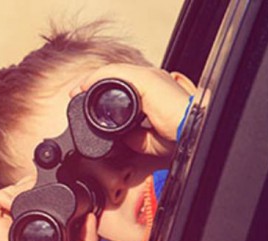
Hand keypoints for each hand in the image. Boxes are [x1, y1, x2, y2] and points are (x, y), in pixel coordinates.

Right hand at [0, 176, 97, 240]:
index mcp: (39, 223)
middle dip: (34, 182)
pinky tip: (18, 203)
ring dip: (21, 186)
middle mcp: (21, 219)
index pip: (40, 196)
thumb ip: (90, 237)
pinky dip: (3, 196)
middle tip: (45, 188)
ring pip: (9, 190)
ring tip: (32, 195)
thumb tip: (90, 215)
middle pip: (23, 187)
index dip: (47, 187)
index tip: (58, 187)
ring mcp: (6, 221)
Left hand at [72, 64, 194, 157]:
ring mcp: (150, 77)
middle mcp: (152, 80)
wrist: (191, 132)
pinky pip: (115, 73)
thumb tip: (123, 139)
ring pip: (114, 72)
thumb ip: (137, 137)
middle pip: (117, 76)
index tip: (85, 101)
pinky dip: (98, 78)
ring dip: (92, 80)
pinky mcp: (146, 79)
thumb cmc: (180, 136)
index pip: (124, 86)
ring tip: (77, 90)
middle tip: (76, 94)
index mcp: (154, 92)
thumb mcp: (151, 140)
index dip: (102, 91)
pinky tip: (86, 86)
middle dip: (94, 83)